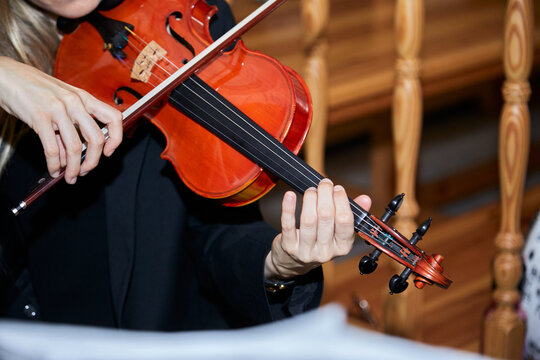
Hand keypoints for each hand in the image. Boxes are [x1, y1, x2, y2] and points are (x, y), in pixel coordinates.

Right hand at [0, 56, 121, 183]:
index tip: (108, 151)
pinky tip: (53, 169)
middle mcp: (75, 102)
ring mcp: (58, 109)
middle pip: (96, 139)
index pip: (114, 118)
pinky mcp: (39, 116)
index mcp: (84, 97)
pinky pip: (52, 148)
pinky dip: (54, 164)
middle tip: (86, 171)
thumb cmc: (33, 88)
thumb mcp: (59, 102)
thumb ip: (69, 127)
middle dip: (93, 162)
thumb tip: (71, 156)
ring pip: (75, 147)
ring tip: (70, 176)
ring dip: (74, 168)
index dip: (116, 138)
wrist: (6, 75)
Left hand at [265, 178, 371, 278]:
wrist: (294, 262)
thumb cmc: (320, 241)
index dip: (341, 200)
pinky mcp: (289, 247)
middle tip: (324, 184)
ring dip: (310, 199)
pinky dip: (288, 208)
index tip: (337, 188)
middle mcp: (326, 251)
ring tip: (311, 190)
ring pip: (308, 220)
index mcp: (343, 247)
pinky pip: (288, 225)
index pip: (345, 221)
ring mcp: (306, 251)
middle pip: (326, 217)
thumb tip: (365, 199)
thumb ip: (352, 214)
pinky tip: (290, 195)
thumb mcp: (338, 233)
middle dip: (325, 194)